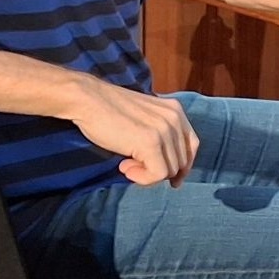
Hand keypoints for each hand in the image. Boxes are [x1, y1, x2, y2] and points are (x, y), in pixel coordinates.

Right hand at [65, 75, 198, 186]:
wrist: (88, 99)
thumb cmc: (109, 111)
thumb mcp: (144, 119)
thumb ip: (159, 135)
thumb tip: (168, 170)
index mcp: (175, 110)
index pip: (191, 145)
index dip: (182, 166)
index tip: (170, 180)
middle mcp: (174, 118)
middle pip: (181, 162)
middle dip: (159, 172)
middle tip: (133, 166)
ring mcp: (164, 129)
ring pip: (169, 171)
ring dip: (147, 175)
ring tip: (126, 164)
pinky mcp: (151, 141)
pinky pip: (157, 174)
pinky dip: (141, 178)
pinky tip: (123, 167)